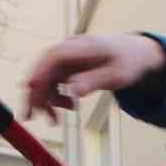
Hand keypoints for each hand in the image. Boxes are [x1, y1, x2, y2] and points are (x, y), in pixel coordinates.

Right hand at [25, 34, 165, 123]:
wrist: (135, 52)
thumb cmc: (128, 61)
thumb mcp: (116, 75)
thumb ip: (93, 81)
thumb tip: (72, 90)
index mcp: (80, 46)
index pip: (52, 58)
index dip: (40, 77)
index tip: (34, 99)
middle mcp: (68, 49)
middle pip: (42, 69)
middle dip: (34, 94)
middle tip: (30, 117)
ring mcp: (66, 57)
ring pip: (44, 78)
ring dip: (46, 100)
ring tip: (57, 119)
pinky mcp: (66, 65)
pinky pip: (52, 81)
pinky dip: (55, 96)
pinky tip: (69, 106)